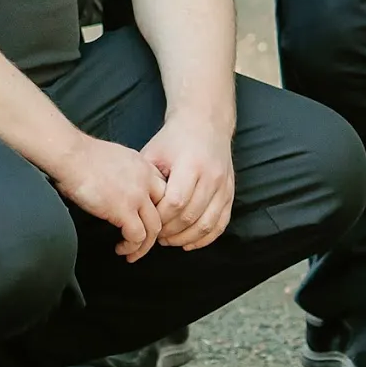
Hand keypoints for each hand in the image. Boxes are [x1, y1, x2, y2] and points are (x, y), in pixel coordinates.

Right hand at [53, 134, 165, 261]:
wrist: (69, 154)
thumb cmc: (80, 154)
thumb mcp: (114, 157)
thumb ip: (126, 172)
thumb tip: (122, 188)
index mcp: (142, 164)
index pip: (164, 190)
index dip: (159, 208)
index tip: (148, 218)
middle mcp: (145, 180)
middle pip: (165, 211)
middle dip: (157, 228)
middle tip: (146, 239)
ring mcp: (137, 196)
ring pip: (154, 228)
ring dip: (145, 245)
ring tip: (132, 252)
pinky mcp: (124, 211)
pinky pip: (137, 237)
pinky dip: (131, 247)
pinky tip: (121, 249)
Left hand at [141, 117, 234, 250]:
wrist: (204, 123)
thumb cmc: (173, 138)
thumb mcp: (154, 151)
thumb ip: (147, 178)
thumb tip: (135, 206)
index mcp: (190, 164)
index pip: (175, 202)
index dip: (161, 216)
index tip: (148, 219)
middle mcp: (211, 177)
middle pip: (191, 216)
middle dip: (171, 230)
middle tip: (156, 236)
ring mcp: (224, 187)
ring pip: (207, 224)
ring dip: (187, 238)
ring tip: (169, 241)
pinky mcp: (230, 194)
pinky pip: (220, 224)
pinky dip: (205, 238)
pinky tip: (189, 243)